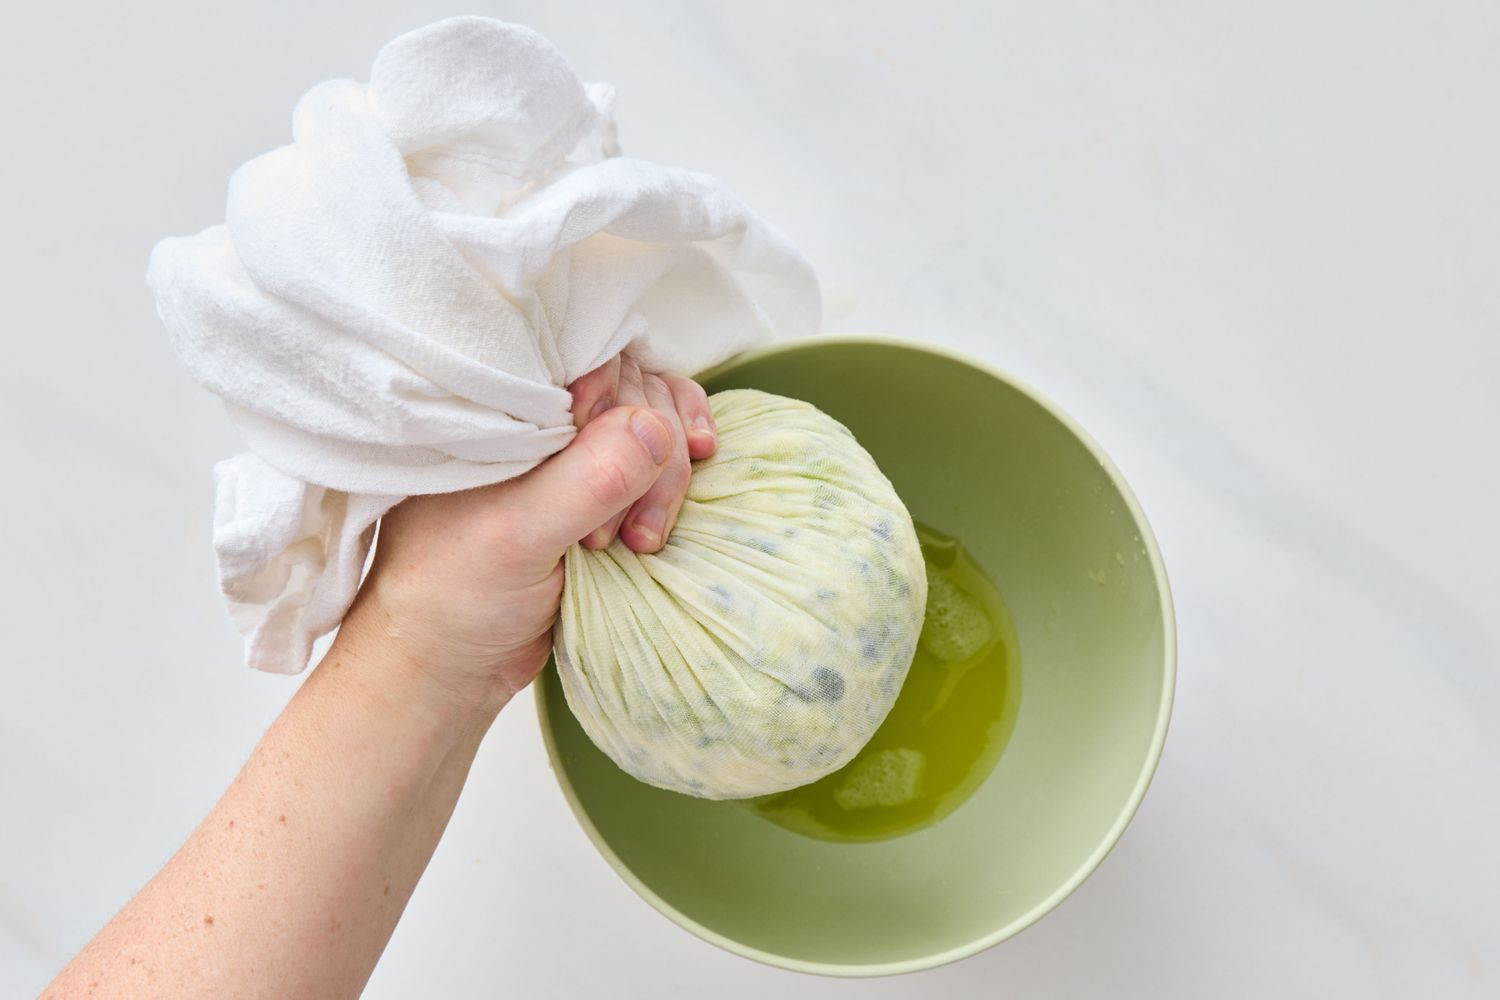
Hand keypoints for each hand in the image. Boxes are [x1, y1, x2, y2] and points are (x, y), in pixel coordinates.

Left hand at [335, 356, 716, 715]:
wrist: (450, 664)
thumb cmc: (455, 597)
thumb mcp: (518, 539)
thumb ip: (587, 482)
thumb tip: (656, 425)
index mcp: (499, 409)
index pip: (581, 356)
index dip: (616, 398)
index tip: (619, 464)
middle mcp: (537, 419)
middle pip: (632, 387)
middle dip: (651, 456)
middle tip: (627, 533)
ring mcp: (572, 452)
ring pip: (654, 417)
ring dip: (668, 471)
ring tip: (643, 540)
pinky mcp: (599, 486)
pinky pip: (658, 446)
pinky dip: (681, 455)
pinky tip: (700, 460)